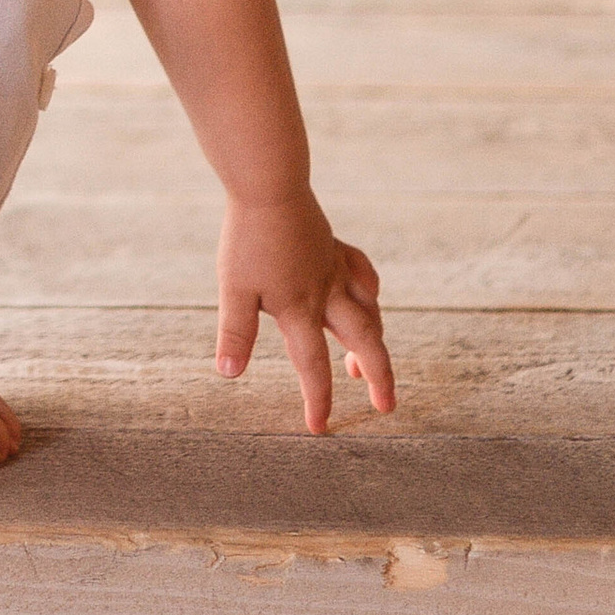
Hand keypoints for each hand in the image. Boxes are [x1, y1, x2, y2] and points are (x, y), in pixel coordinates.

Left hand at [214, 190, 392, 433]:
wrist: (269, 186)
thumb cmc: (248, 238)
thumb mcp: (234, 289)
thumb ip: (235, 333)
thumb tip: (229, 375)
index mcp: (299, 310)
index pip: (312, 366)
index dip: (317, 399)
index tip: (319, 428)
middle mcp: (326, 294)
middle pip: (364, 343)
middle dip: (378, 378)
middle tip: (386, 407)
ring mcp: (336, 270)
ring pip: (369, 312)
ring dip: (373, 342)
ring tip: (365, 366)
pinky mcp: (336, 248)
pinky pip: (364, 275)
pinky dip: (371, 293)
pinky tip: (370, 298)